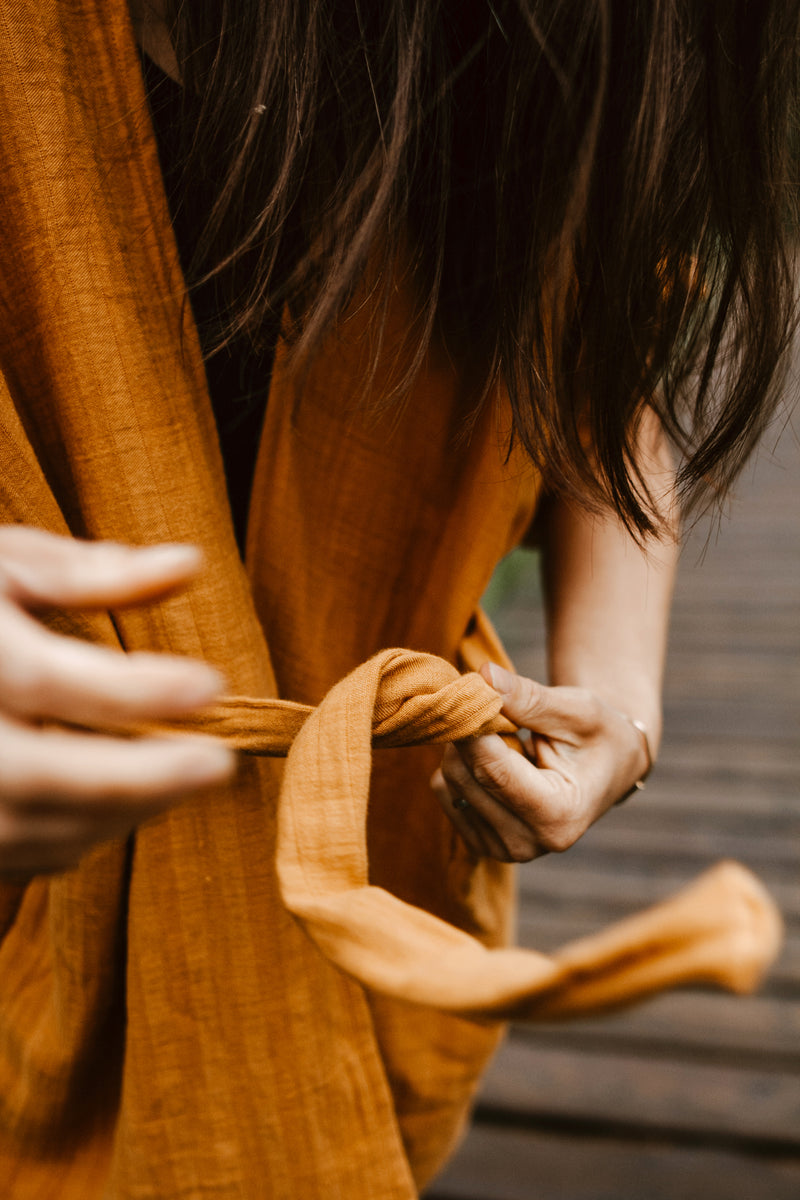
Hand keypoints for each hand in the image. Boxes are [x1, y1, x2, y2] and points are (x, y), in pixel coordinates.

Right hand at [0, 526, 234, 877]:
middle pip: (46, 775)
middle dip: (144, 778)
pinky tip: (129, 804)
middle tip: (220, 763)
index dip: (139, 690)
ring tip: (185, 777)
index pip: (52, 681)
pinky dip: (81, 835)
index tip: (212, 685)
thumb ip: (92, 574)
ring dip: (122, 812)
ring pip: (34, 827)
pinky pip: (17, 854)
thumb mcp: (5, 563)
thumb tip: (190, 563)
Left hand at [431, 662, 652, 861]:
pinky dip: (463, 766)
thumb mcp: (579, 710)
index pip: (493, 769)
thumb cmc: (600, 736)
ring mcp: (502, 849)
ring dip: (466, 749)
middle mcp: (528, 843)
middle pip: (464, 774)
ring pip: (448, 782)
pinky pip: (444, 792)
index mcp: (559, 815)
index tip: (470, 689)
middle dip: (471, 733)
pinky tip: (498, 764)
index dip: (473, 725)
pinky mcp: (481, 843)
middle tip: (501, 713)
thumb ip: (530, 697)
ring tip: (509, 743)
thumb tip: (484, 676)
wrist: (608, 769)